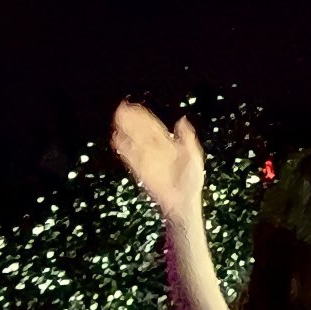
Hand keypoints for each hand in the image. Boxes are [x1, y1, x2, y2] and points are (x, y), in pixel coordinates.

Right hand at [112, 101, 204, 221]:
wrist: (183, 203)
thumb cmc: (191, 181)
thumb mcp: (194, 157)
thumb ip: (187, 138)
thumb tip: (181, 120)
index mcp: (169, 145)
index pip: (153, 127)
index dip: (144, 116)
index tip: (134, 107)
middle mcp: (156, 150)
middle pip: (141, 132)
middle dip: (131, 120)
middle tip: (121, 109)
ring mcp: (148, 160)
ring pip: (134, 141)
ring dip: (125, 131)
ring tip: (116, 119)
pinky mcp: (142, 171)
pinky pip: (131, 157)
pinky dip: (124, 148)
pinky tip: (116, 139)